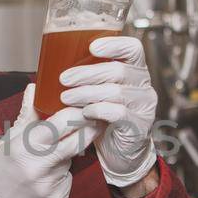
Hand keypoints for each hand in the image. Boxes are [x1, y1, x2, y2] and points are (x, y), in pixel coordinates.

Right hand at [0, 85, 98, 197]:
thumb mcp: (8, 142)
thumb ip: (27, 116)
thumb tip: (34, 88)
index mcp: (25, 147)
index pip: (61, 122)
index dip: (77, 112)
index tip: (86, 106)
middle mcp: (39, 166)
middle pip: (77, 141)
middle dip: (89, 129)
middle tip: (95, 120)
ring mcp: (50, 186)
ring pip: (71, 162)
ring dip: (67, 157)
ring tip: (48, 160)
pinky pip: (67, 182)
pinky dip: (61, 177)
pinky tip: (45, 181)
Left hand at [58, 34, 158, 187]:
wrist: (121, 153)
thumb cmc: (106, 118)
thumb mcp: (98, 93)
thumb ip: (89, 78)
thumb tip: (53, 63)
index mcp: (135, 71)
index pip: (133, 48)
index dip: (114, 44)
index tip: (91, 47)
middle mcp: (143, 86)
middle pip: (118, 70)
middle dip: (87, 73)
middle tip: (64, 78)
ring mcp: (144, 106)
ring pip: (116, 92)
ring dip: (87, 93)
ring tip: (66, 98)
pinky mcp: (139, 125)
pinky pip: (118, 112)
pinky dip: (98, 110)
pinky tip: (84, 112)